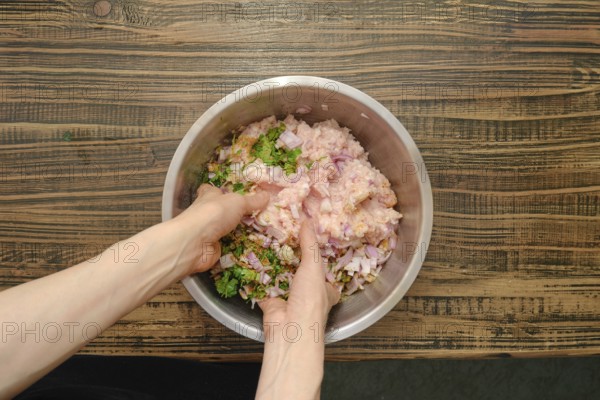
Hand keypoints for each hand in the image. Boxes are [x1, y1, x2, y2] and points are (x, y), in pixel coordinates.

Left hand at [165, 184, 268, 274]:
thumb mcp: (237, 202)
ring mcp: (208, 233)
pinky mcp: (212, 249)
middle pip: (220, 212)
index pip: (211, 190)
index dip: (219, 191)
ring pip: (224, 231)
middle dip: (233, 214)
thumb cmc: (214, 213)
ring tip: (259, 233)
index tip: (230, 193)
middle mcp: (206, 213)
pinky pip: (228, 248)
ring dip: (237, 233)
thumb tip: (267, 195)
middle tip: (254, 215)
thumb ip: (252, 201)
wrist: (196, 243)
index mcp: (208, 196)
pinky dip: (237, 249)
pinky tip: (252, 249)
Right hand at [259, 219, 339, 334]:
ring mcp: (289, 299)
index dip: (317, 255)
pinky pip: (262, 286)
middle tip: (282, 235)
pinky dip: (257, 276)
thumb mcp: (314, 266)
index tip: (308, 238)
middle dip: (291, 257)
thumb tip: (307, 221)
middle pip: (300, 271)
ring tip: (266, 241)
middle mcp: (308, 295)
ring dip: (273, 264)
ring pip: (281, 277)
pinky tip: (251, 259)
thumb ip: (309, 244)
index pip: (324, 269)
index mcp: (326, 289)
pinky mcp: (271, 303)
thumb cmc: (310, 300)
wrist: (290, 329)